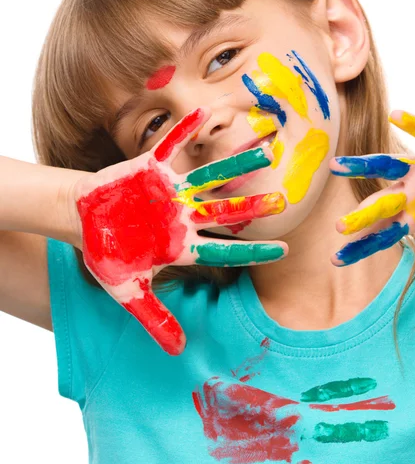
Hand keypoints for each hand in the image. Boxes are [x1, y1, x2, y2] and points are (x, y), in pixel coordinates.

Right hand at [72, 107, 286, 354]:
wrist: (80, 220)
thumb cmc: (105, 254)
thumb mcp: (127, 292)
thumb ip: (154, 319)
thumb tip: (179, 352)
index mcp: (182, 245)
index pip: (226, 249)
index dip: (254, 250)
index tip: (285, 250)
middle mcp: (184, 216)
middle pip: (225, 210)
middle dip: (253, 205)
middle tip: (284, 199)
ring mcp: (171, 190)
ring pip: (210, 175)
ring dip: (235, 162)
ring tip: (265, 148)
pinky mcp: (151, 166)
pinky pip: (172, 145)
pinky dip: (187, 130)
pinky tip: (208, 111)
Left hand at [330, 110, 414, 309]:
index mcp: (413, 214)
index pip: (382, 235)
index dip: (362, 247)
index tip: (335, 260)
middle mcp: (409, 191)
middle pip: (380, 205)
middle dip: (362, 216)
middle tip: (339, 228)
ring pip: (386, 165)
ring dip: (362, 166)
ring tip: (337, 167)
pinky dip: (412, 125)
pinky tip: (394, 115)